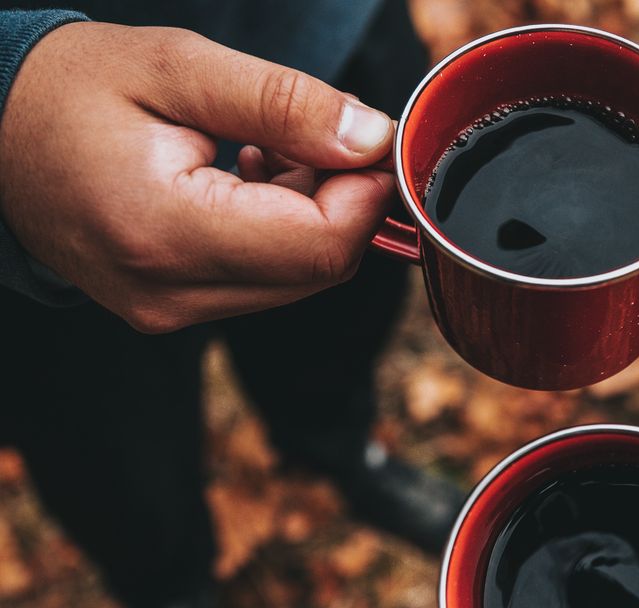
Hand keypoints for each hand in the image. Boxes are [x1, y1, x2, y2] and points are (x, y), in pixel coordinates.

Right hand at [0, 22, 395, 331]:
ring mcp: (167, 311)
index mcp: (163, 232)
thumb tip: (371, 139)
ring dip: (310, 214)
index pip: (318, 246)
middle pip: (317, 269)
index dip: (366, 194)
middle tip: (316, 132)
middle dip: (342, 200)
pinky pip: (262, 281)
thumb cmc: (69, 88)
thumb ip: (283, 104)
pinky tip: (243, 177)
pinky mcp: (170, 310)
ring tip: (262, 147)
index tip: (370, 140)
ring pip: (296, 279)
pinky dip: (277, 231)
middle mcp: (167, 293)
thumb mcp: (178, 68)